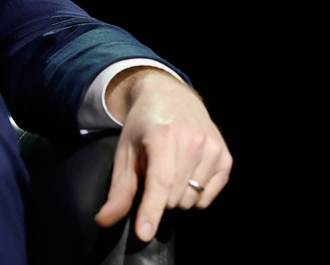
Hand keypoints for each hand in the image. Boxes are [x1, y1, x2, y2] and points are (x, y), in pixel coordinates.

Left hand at [94, 68, 231, 241]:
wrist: (171, 96)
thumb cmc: (143, 126)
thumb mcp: (125, 152)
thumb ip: (118, 189)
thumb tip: (103, 220)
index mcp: (163, 136)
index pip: (159, 183)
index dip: (151, 211)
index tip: (143, 233)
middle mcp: (192, 141)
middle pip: (174, 198)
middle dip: (159, 196)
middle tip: (153, 172)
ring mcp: (212, 149)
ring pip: (191, 202)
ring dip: (176, 196)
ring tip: (169, 169)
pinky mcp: (225, 158)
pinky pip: (208, 198)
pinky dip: (194, 195)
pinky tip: (186, 173)